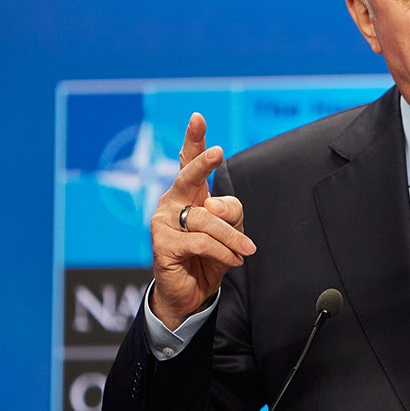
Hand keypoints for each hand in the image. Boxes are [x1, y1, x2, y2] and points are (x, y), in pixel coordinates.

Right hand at [149, 113, 255, 328]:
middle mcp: (172, 202)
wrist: (191, 293)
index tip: (198, 117)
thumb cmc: (210, 255)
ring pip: (206, 218)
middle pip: (188, 176)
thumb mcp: (231, 230)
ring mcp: (163, 223)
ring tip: (246, 251)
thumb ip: (229, 213)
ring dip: (232, 237)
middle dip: (202, 163)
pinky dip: (222, 251)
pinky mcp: (162, 245)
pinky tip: (232, 261)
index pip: (189, 161)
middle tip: (219, 152)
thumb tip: (213, 205)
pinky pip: (200, 242)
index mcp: (190, 193)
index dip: (194, 140)